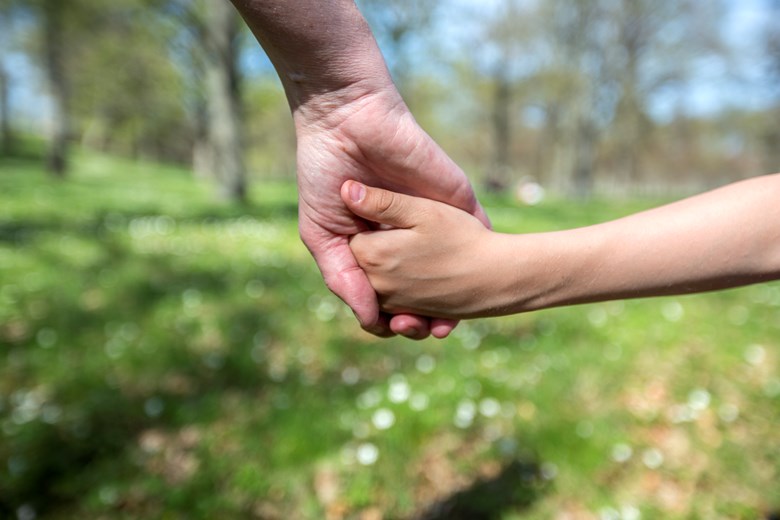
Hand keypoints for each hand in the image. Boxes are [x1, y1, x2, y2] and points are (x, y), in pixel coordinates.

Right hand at [295, 88, 489, 337]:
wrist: (346, 123)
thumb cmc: (325, 176)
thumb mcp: (323, 236)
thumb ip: (344, 279)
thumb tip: (369, 320)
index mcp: (374, 250)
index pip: (390, 296)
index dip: (392, 317)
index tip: (394, 328)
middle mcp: (406, 240)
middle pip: (425, 292)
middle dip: (424, 316)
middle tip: (419, 328)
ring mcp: (434, 222)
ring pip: (454, 272)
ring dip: (455, 300)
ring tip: (445, 322)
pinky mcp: (458, 202)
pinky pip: (478, 234)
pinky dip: (480, 261)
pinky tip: (475, 285)